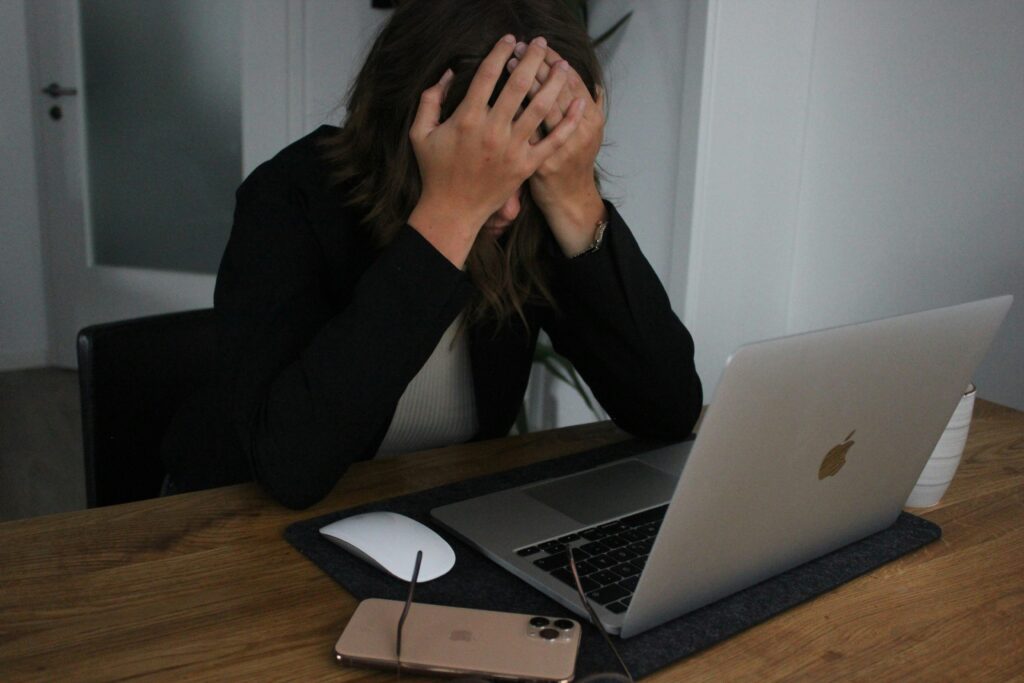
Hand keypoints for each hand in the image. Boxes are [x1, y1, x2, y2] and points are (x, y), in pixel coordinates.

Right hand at [407, 35, 585, 267]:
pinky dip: (569, 122)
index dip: (500, 52)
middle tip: (541, 43)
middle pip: (519, 85)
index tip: (510, 39)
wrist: (452, 210)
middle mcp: (493, 130)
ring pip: (540, 108)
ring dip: (554, 83)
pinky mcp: (527, 166)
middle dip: (532, 59)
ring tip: (563, 65)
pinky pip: (553, 140)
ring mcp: (513, 149)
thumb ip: (430, 100)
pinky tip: (579, 103)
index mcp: (467, 118)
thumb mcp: (420, 133)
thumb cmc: (435, 171)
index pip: (488, 75)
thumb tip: (447, 73)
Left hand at [508, 44, 606, 256]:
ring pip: (540, 106)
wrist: (568, 200)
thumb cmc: (574, 162)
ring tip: (508, 63)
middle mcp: (579, 132)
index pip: (573, 80)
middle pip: (555, 88)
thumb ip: (590, 107)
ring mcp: (558, 149)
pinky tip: (500, 96)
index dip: (555, 60)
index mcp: (592, 120)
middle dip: (536, 65)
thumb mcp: (590, 134)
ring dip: (523, 82)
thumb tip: (593, 84)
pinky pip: (524, 131)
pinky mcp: (537, 163)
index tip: (540, 45)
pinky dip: (513, 112)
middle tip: (520, 48)